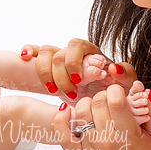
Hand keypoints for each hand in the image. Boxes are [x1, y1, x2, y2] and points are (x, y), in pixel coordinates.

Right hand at [19, 39, 136, 100]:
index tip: (78, 80)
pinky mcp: (48, 65)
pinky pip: (34, 51)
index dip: (74, 62)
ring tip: (53, 91)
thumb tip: (113, 67)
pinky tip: (25, 57)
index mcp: (91, 51)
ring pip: (45, 52)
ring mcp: (59, 57)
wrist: (98, 104)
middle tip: (70, 92)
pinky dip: (28, 50)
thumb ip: (125, 74)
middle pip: (59, 52)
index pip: (77, 45)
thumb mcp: (125, 85)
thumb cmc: (112, 92)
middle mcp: (73, 51)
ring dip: (45, 73)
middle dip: (61, 75)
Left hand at [52, 83, 150, 149]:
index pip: (116, 102)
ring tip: (93, 109)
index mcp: (129, 136)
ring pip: (81, 113)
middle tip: (107, 102)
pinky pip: (62, 132)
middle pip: (98, 103)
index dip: (115, 91)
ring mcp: (90, 149)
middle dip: (103, 96)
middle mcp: (108, 142)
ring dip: (86, 104)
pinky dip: (61, 118)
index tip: (117, 93)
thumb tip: (145, 91)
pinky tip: (67, 111)